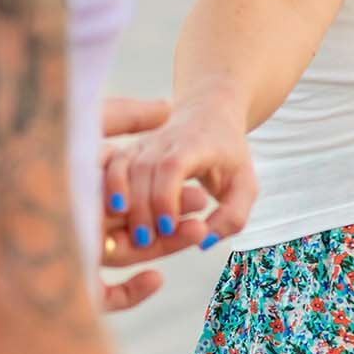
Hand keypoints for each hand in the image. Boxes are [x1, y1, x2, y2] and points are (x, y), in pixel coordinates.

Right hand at [98, 98, 212, 310]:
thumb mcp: (244, 186)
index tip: (168, 226)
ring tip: (132, 232)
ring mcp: (144, 141)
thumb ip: (232, 217)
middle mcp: (165, 139)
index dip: (166, 196)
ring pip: (123, 166)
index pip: (173, 166)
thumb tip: (204, 241)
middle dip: (142, 208)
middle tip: (147, 240)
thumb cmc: (230, 154)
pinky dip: (108, 188)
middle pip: (143, 170)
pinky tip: (114, 211)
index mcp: (196, 144)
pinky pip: (112, 165)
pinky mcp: (130, 148)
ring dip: (122, 200)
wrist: (210, 112)